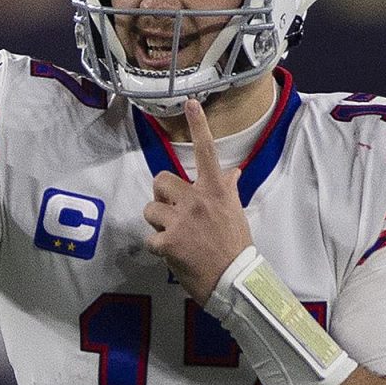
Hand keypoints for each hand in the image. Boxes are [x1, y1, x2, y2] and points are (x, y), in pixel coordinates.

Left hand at [142, 98, 254, 301]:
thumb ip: (228, 190)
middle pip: (160, 180)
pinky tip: (174, 255)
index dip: (199, 126)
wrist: (234, 282)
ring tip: (175, 236)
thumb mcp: (236, 214)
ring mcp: (181, 221)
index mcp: (216, 191)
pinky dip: (158, 248)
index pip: (207, 152)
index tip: (190, 102)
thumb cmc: (236, 247)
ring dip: (158, 223)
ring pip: (150, 209)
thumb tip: (232, 172)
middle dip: (161, 195)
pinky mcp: (167, 242)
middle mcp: (197, 200)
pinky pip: (150, 238)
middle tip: (172, 211)